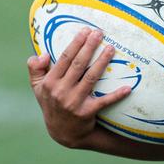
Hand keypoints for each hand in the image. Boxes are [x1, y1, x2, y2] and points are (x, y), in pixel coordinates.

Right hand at [26, 27, 131, 147]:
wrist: (62, 132)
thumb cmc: (51, 103)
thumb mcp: (37, 88)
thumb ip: (35, 69)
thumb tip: (42, 53)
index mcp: (49, 83)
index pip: (64, 59)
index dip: (75, 43)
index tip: (85, 31)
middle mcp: (61, 91)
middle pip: (78, 64)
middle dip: (89, 47)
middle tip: (99, 33)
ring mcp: (74, 102)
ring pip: (91, 77)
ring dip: (102, 62)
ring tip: (111, 48)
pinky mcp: (87, 112)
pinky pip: (104, 101)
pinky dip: (117, 95)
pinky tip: (128, 88)